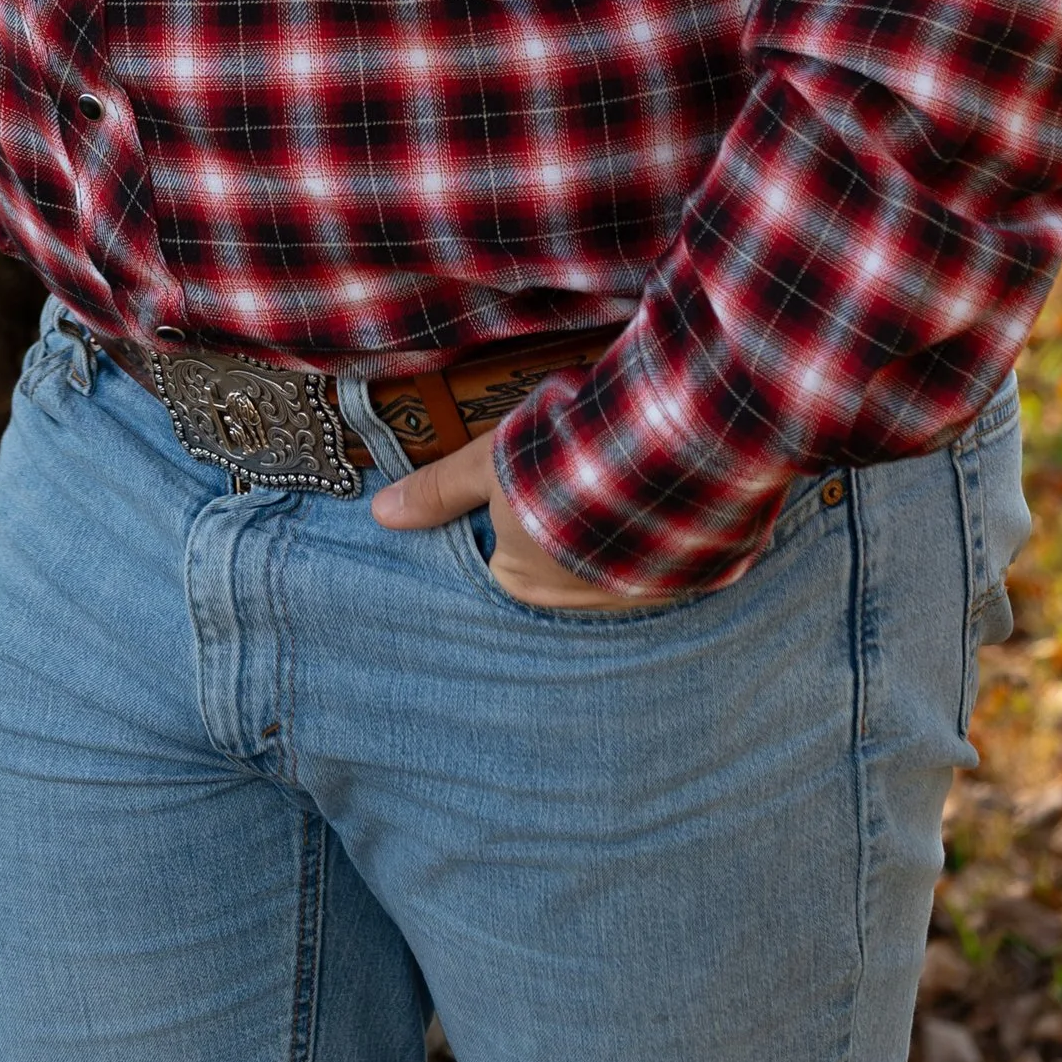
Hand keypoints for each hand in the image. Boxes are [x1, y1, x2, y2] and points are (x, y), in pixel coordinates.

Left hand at [371, 432, 658, 610]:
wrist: (657, 457)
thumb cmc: (556, 463)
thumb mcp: (485, 464)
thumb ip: (438, 490)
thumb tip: (381, 513)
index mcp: (522, 582)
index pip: (505, 556)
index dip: (514, 514)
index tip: (530, 481)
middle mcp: (576, 605)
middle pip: (558, 564)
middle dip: (565, 529)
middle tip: (574, 477)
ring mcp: (634, 597)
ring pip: (612, 566)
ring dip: (615, 536)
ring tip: (619, 484)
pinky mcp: (680, 583)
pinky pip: (661, 567)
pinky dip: (658, 540)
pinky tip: (662, 502)